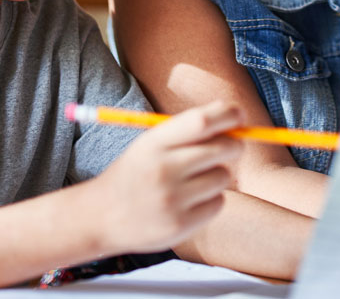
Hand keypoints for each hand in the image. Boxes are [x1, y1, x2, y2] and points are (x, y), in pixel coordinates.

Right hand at [91, 101, 242, 253]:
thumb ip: (186, 131)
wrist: (101, 216)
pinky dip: (212, 199)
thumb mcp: (150, 144)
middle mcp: (163, 170)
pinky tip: (191, 200)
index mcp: (153, 143)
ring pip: (223, 176)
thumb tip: (235, 117)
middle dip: (234, 144)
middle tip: (230, 146)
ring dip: (218, 174)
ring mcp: (172, 200)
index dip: (227, 114)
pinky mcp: (181, 226)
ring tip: (196, 179)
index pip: (201, 122)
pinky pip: (218, 203)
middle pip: (222, 148)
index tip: (238, 114)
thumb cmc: (135, 173)